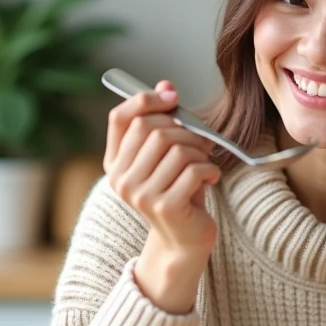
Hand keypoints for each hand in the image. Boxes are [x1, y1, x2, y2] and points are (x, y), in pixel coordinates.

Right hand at [103, 80, 219, 312]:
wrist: (184, 240)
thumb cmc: (178, 192)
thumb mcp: (167, 155)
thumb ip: (163, 121)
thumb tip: (166, 86)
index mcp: (115, 163)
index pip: (120, 118)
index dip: (145, 100)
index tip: (173, 98)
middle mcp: (121, 180)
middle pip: (152, 129)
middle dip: (185, 129)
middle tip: (203, 141)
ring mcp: (140, 194)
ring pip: (176, 148)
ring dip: (200, 152)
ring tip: (205, 165)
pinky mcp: (164, 206)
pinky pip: (193, 169)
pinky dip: (209, 169)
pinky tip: (210, 179)